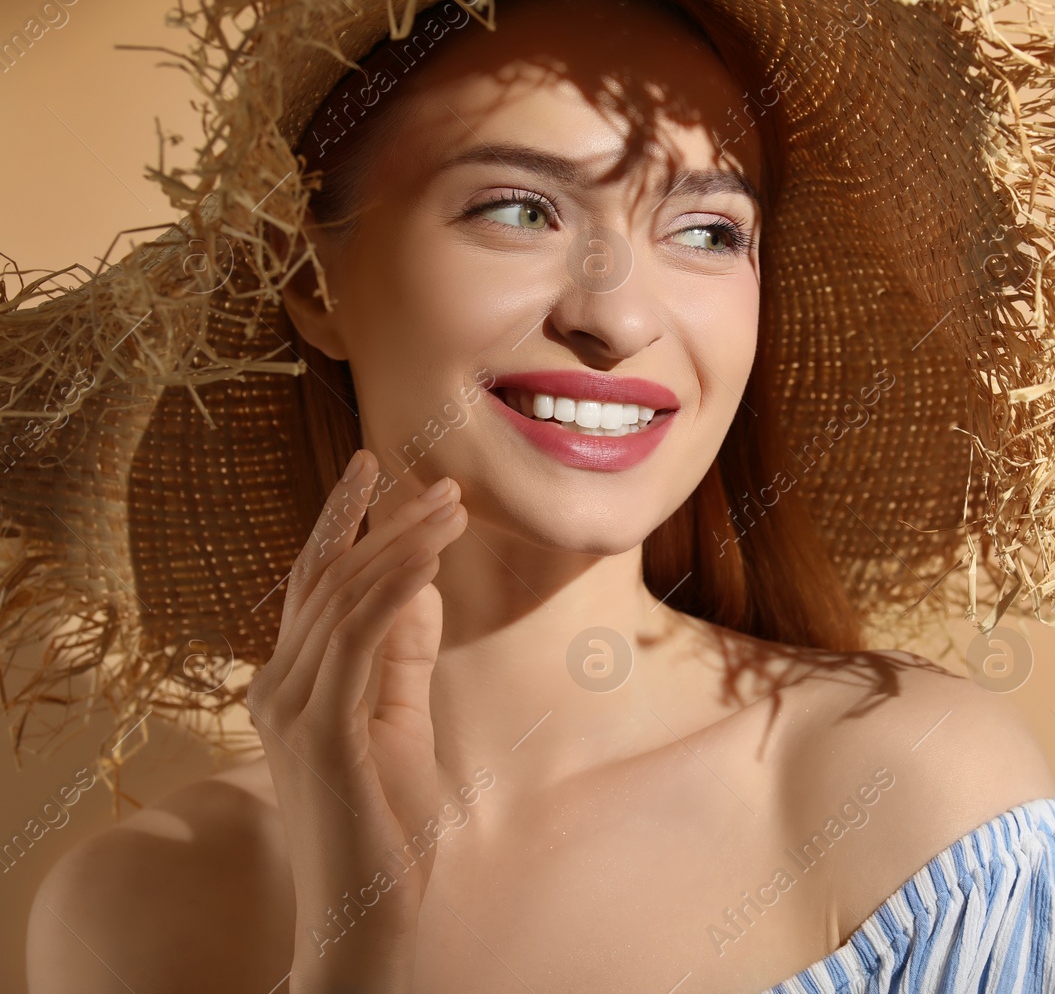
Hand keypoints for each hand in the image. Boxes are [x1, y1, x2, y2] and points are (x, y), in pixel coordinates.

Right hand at [245, 448, 468, 990]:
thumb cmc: (383, 826)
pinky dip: (394, 591)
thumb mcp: (398, 724)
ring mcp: (292, 711)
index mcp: (290, 685)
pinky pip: (356, 639)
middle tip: (442, 482)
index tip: (377, 467)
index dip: (341, 520)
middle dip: (383, 520)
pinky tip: (430, 560)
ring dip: (402, 544)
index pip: (312, 584)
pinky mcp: (321, 733)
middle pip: (326, 578)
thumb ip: (402, 659)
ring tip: (453, 509)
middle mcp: (276, 688)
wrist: (365, 913)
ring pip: (343, 598)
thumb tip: (419, 589)